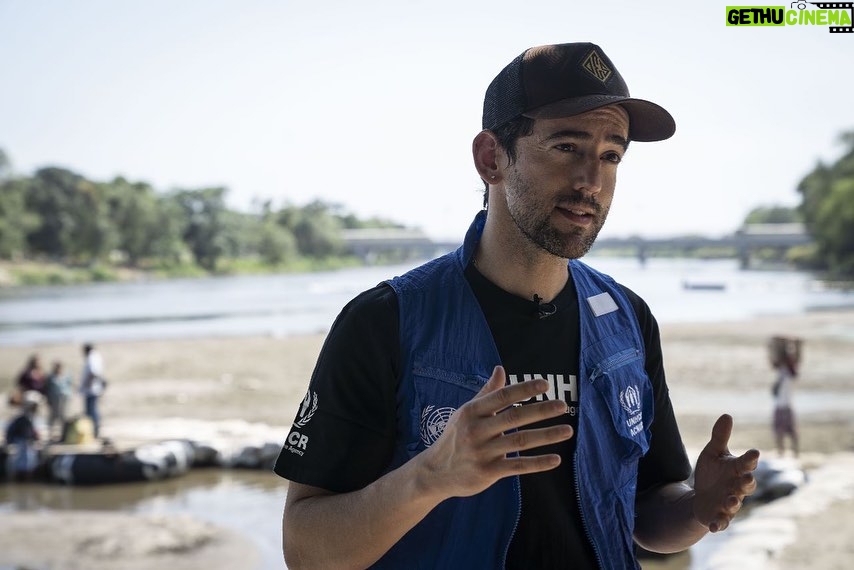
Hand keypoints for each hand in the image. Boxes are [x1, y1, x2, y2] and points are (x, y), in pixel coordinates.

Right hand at [419, 365, 572, 498]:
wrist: (434, 472)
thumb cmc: (455, 437)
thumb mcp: (466, 413)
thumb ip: (486, 392)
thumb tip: (501, 369)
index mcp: (472, 411)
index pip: (502, 396)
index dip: (524, 389)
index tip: (545, 384)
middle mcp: (476, 430)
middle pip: (514, 417)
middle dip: (541, 410)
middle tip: (563, 405)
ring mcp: (482, 452)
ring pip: (520, 441)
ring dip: (546, 436)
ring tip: (568, 431)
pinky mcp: (488, 472)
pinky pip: (518, 466)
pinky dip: (538, 463)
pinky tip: (556, 459)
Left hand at [692, 414, 759, 531]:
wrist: (701, 497)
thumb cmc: (712, 473)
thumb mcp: (712, 453)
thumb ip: (719, 437)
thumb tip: (727, 414)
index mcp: (737, 470)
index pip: (746, 463)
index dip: (750, 459)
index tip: (754, 452)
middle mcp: (737, 488)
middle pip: (746, 486)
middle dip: (748, 482)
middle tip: (748, 478)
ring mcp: (729, 503)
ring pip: (734, 504)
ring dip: (733, 502)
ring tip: (729, 499)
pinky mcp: (719, 516)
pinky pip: (721, 522)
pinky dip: (719, 524)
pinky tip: (714, 527)